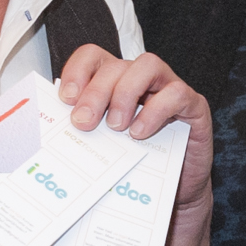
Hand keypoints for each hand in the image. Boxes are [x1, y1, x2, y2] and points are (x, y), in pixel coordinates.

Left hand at [57, 45, 214, 210]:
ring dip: (125, 94)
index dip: (77, 71)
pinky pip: (176, 93)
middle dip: (95, 92)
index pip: (93, 56)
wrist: (177, 189)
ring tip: (115, 126)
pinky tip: (140, 133)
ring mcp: (168, 87)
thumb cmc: (139, 162)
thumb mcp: (106, 144)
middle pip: (115, 65)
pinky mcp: (192, 104)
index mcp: (115, 82)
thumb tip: (53, 133)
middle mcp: (141, 78)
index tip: (66, 99)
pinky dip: (155, 112)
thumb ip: (87, 130)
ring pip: (147, 65)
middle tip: (84, 122)